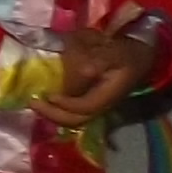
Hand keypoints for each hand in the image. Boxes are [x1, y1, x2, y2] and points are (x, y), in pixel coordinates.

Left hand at [35, 24, 158, 128]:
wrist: (139, 55)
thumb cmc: (124, 52)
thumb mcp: (114, 52)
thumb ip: (99, 61)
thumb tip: (83, 70)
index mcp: (109, 96)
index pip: (84, 108)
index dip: (65, 104)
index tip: (48, 95)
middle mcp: (102, 106)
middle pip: (76, 120)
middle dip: (53, 114)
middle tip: (32, 102)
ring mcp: (97, 105)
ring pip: (73, 119)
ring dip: (53, 113)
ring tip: (35, 102)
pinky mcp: (92, 101)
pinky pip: (72, 112)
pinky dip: (57, 109)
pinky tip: (44, 100)